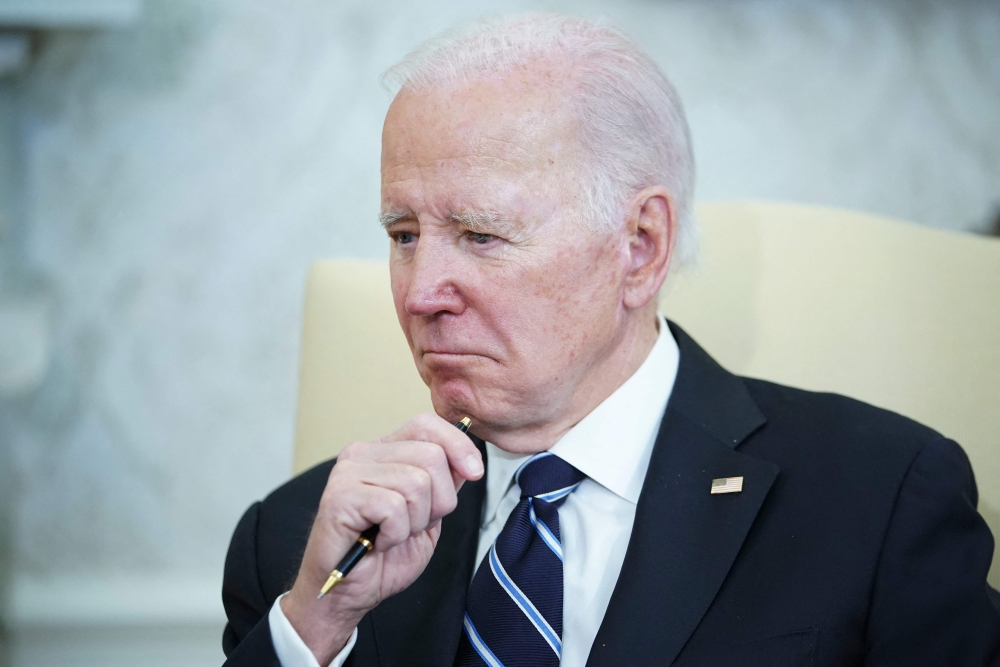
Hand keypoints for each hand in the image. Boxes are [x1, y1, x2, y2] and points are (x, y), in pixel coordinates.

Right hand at [281, 413, 483, 664]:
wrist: (347, 594)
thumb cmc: (383, 556)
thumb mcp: (428, 513)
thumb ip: (444, 483)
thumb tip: (468, 460)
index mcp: (383, 451)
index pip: (426, 424)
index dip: (458, 445)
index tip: (475, 473)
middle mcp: (362, 453)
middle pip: (431, 455)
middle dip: (439, 500)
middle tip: (414, 524)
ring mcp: (347, 473)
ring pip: (416, 483)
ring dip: (415, 521)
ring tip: (391, 534)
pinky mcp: (339, 497)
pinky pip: (393, 507)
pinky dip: (395, 534)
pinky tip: (378, 542)